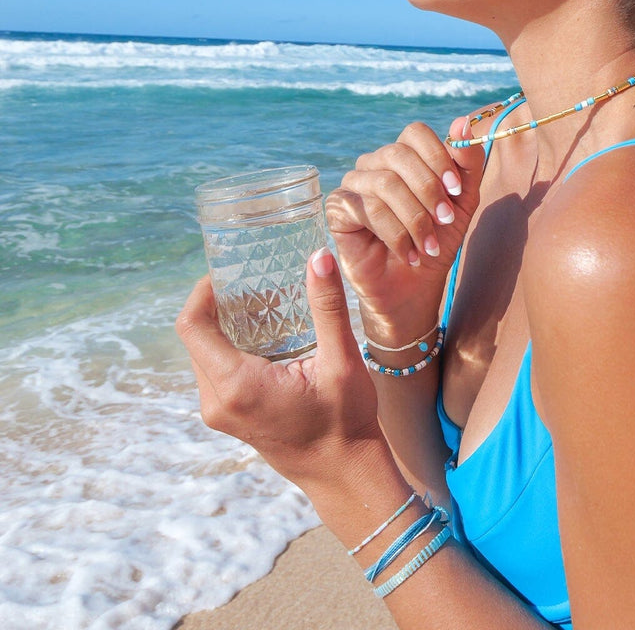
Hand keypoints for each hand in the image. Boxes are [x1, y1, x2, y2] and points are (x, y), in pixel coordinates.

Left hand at [175, 249, 381, 489]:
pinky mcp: (228, 415)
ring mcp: (219, 411)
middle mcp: (217, 400)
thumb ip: (327, 306)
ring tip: (263, 304)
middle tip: (254, 281)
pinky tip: (266, 334)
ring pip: (203, 352)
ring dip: (224, 324)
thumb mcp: (340, 359)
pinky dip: (230, 344)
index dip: (202, 291)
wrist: (343, 474)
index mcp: (237, 385)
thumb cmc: (345, 420)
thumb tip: (318, 257)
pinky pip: (214, 369)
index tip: (228, 269)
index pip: (192, 326)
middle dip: (218, 303)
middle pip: (195, 336)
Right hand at [325, 118, 484, 330]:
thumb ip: (466, 163)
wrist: (416, 286)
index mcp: (405, 156)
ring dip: (414, 219)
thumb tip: (462, 121)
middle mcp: (376, 164)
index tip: (456, 190)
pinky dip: (395, 234)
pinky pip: (366, 208)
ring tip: (428, 246)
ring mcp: (354, 183)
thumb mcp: (462, 202)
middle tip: (445, 221)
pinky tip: (408, 253)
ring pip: (385, 183)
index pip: (415, 132)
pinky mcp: (338, 208)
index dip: (437, 157)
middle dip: (428, 190)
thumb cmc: (437, 241)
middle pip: (398, 154)